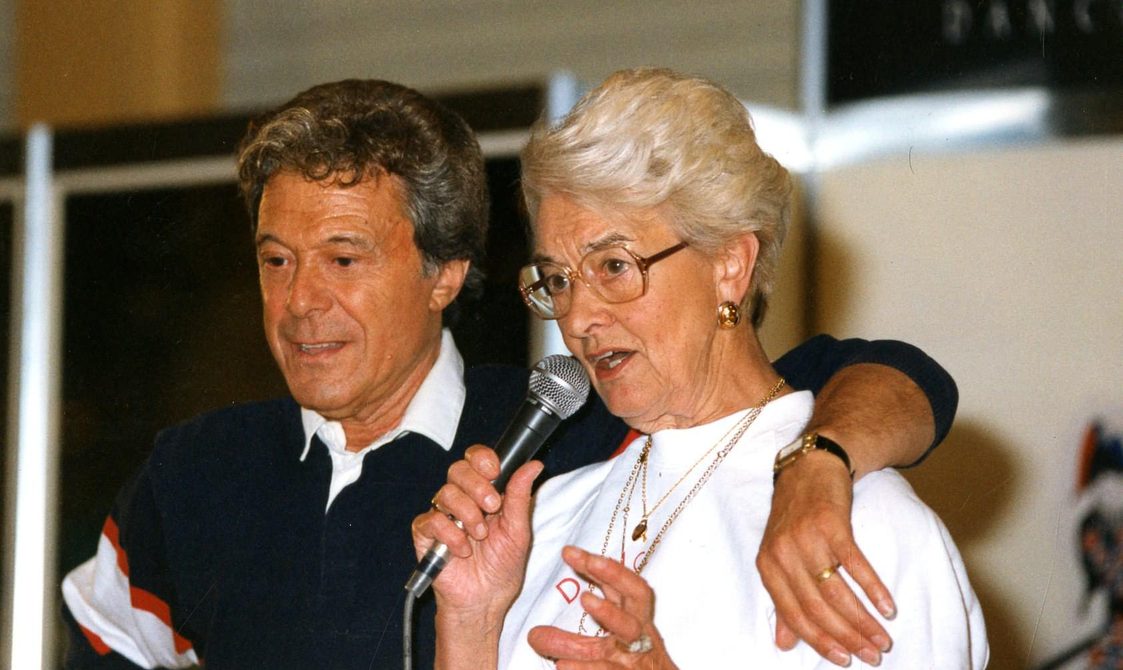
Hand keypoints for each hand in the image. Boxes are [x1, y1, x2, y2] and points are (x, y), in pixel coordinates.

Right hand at [411, 444, 541, 612]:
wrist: (485, 600)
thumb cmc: (502, 567)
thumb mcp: (518, 531)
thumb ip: (520, 496)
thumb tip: (534, 465)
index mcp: (484, 493)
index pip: (475, 459)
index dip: (482, 459)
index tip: (495, 472)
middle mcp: (461, 499)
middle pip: (457, 470)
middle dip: (477, 486)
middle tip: (492, 508)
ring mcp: (442, 515)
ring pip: (445, 493)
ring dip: (467, 515)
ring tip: (479, 536)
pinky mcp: (426, 534)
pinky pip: (431, 520)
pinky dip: (450, 534)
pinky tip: (462, 550)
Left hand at [527, 546, 678, 669]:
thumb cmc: (629, 668)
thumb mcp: (603, 650)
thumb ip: (570, 641)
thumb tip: (534, 634)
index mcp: (633, 619)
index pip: (620, 585)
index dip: (600, 565)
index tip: (568, 552)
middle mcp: (639, 632)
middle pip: (636, 595)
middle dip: (615, 574)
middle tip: (591, 559)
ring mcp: (638, 655)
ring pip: (629, 630)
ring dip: (609, 612)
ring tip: (586, 598)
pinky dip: (587, 668)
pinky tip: (562, 665)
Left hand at [757, 451, 894, 665]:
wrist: (809, 466)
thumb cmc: (795, 516)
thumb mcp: (781, 557)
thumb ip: (783, 601)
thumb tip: (784, 644)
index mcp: (767, 567)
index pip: (793, 615)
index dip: (820, 642)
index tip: (844, 661)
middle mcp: (782, 554)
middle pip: (817, 607)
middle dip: (847, 637)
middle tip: (873, 655)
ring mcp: (806, 538)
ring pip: (836, 591)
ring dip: (864, 620)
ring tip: (884, 639)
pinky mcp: (831, 523)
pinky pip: (855, 563)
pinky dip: (873, 588)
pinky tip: (888, 606)